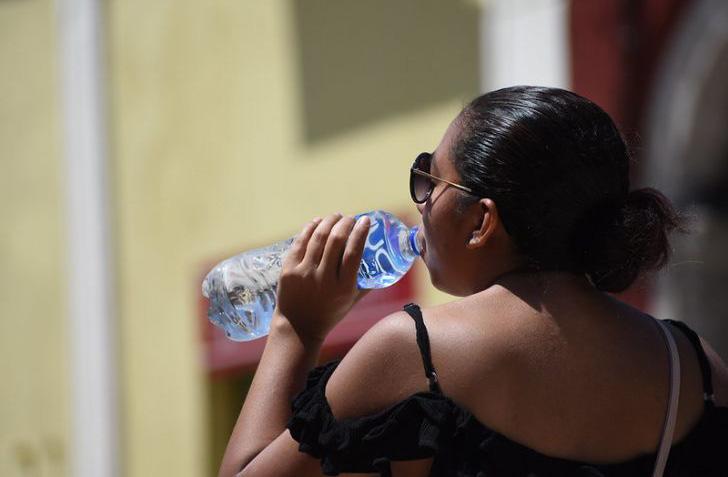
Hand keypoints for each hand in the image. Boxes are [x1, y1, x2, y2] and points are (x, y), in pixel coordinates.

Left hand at [274, 213, 370, 343]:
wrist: (298, 326)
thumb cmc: (330, 313)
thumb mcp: (352, 301)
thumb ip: (367, 283)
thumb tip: (384, 262)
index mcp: (343, 287)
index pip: (354, 252)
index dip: (360, 232)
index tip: (366, 220)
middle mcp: (324, 279)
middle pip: (336, 240)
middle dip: (345, 223)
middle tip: (350, 218)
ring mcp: (304, 273)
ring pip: (318, 237)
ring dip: (329, 221)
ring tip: (336, 216)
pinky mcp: (289, 270)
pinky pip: (300, 242)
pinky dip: (310, 228)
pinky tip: (318, 222)